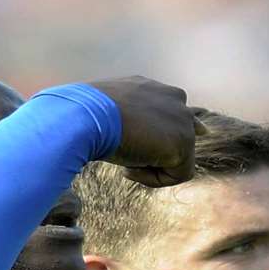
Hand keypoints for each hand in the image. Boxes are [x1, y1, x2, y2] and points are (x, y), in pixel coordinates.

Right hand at [86, 76, 203, 187]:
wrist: (84, 118)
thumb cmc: (89, 117)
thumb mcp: (111, 114)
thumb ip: (132, 121)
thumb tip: (145, 140)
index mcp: (157, 89)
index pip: (177, 115)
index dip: (165, 136)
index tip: (148, 146)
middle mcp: (175, 98)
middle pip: (182, 138)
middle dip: (157, 153)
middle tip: (128, 154)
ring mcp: (183, 119)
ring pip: (178, 160)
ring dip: (151, 167)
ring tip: (125, 160)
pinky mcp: (184, 143)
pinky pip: (178, 175)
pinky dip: (154, 180)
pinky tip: (130, 168)